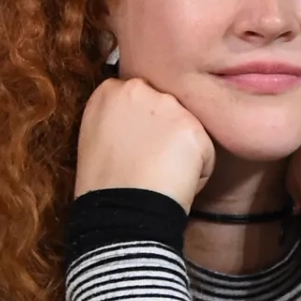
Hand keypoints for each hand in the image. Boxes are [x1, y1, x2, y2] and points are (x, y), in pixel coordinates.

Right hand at [74, 77, 215, 210]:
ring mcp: (167, 106)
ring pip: (187, 127)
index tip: (133, 145)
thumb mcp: (95, 137)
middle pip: (165, 107)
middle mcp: (138, 89)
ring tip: (160, 174)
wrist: (120, 211)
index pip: (137, 96)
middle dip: (164, 130)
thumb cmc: (104, 184)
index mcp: (109, 91)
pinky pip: (205, 151)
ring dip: (181, 150)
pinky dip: (198, 170)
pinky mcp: (192, 129)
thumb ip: (116, 116)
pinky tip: (175, 182)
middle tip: (148, 161)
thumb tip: (139, 119)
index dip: (140, 123)